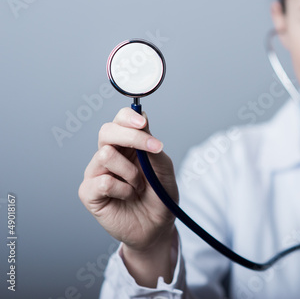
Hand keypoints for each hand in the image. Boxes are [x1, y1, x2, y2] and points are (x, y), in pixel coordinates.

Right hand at [79, 107, 177, 252]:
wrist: (157, 228)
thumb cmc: (159, 197)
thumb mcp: (163, 169)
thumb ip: (152, 146)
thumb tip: (143, 119)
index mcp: (127, 145)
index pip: (120, 120)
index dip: (128, 117)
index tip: (143, 124)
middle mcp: (108, 154)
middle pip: (107, 131)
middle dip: (131, 136)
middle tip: (153, 149)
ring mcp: (96, 172)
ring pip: (106, 154)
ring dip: (131, 172)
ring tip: (138, 186)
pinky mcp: (89, 192)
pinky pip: (103, 181)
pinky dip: (122, 189)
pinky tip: (127, 196)